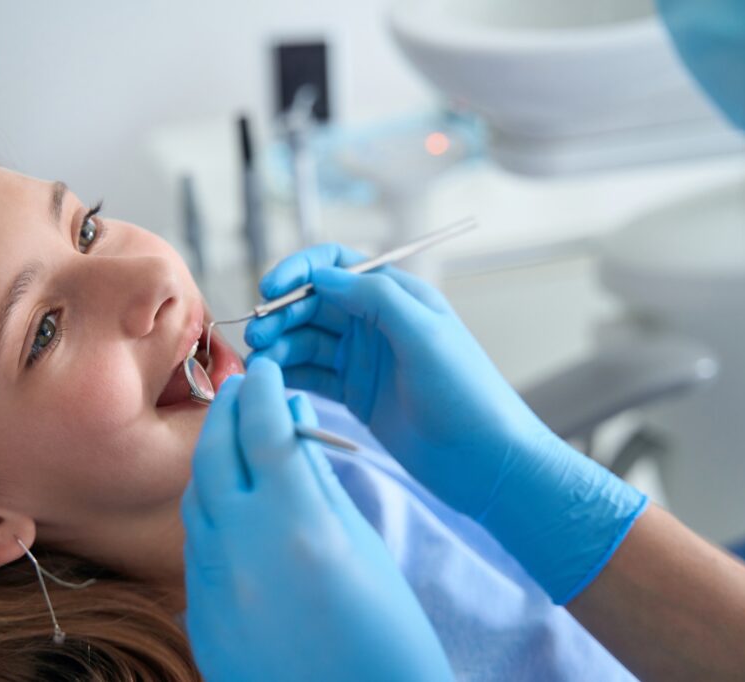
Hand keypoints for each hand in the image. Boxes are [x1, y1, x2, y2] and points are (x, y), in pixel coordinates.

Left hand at [182, 359, 451, 681]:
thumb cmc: (385, 633)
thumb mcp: (361, 543)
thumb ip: (317, 477)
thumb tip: (295, 420)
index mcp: (296, 525)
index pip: (267, 431)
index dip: (264, 390)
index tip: (265, 368)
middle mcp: (241, 548)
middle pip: (217, 454)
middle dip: (228, 412)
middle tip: (243, 388)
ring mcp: (212, 584)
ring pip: (197, 497)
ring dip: (215, 460)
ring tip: (237, 440)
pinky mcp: (200, 614)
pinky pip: (195, 544)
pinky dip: (211, 512)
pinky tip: (233, 504)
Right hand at [246, 245, 646, 602]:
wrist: (485, 459)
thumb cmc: (466, 390)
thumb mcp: (424, 333)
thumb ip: (374, 297)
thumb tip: (321, 276)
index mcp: (395, 296)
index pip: (336, 265)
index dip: (300, 270)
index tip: (271, 290)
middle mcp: (375, 321)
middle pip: (313, 303)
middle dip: (282, 312)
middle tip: (259, 334)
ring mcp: (363, 358)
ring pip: (306, 339)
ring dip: (280, 344)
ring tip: (261, 361)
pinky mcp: (355, 393)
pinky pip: (312, 374)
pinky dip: (289, 373)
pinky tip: (271, 379)